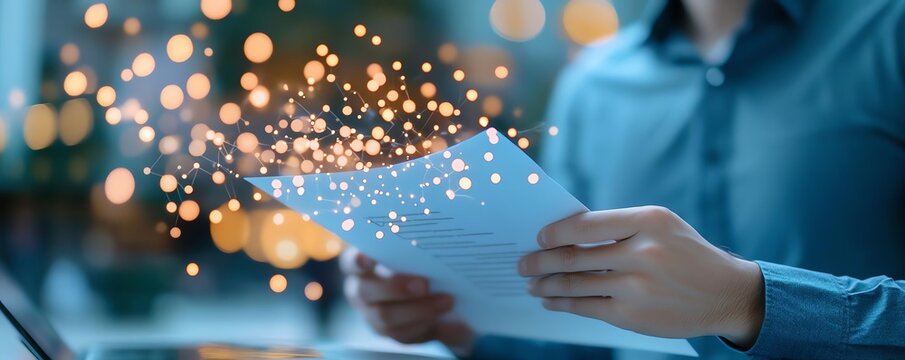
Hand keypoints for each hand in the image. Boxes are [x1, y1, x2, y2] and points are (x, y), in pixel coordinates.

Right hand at [341, 248, 474, 352]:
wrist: (431, 290)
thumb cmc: (417, 258)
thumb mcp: (416, 249)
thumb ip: (418, 243)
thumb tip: (438, 232)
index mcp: (360, 264)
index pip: (352, 261)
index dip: (358, 260)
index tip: (368, 257)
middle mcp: (361, 290)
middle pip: (368, 291)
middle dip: (395, 288)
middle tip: (423, 283)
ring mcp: (373, 315)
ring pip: (386, 317)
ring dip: (419, 310)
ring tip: (447, 301)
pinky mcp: (393, 333)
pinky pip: (405, 335)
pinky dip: (428, 326)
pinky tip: (450, 320)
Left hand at [519, 206, 764, 347]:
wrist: (726, 293)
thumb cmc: (685, 253)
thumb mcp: (661, 226)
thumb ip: (618, 228)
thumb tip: (564, 234)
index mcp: (648, 221)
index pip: (586, 224)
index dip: (555, 232)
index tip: (538, 236)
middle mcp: (642, 252)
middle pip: (575, 256)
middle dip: (541, 261)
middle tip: (522, 263)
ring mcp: (637, 286)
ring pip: (576, 284)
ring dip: (547, 285)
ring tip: (531, 284)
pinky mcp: (633, 315)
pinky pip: (587, 307)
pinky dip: (564, 304)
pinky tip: (551, 301)